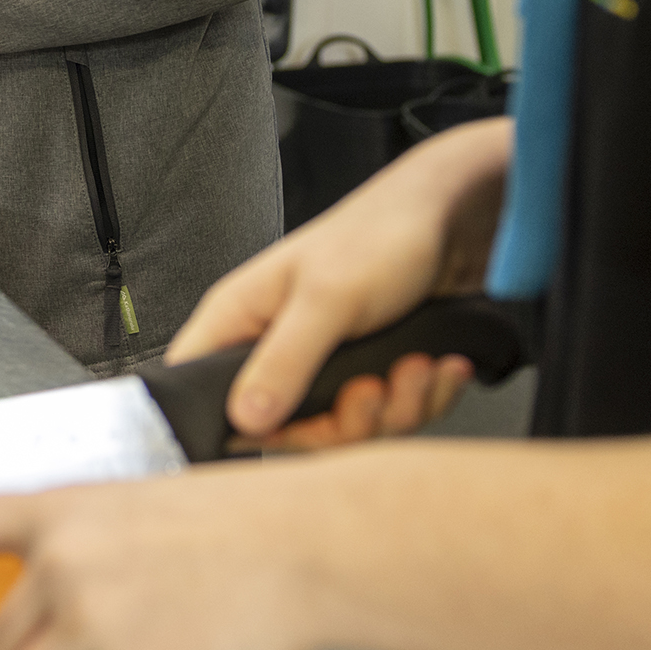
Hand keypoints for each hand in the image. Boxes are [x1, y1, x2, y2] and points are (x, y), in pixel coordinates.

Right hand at [170, 116, 512, 440]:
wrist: (455, 219)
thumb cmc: (379, 237)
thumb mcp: (327, 299)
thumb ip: (283, 361)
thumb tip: (242, 420)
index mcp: (241, 318)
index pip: (195, 384)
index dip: (223, 420)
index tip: (282, 428)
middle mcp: (277, 347)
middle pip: (287, 430)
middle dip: (346, 422)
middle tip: (374, 388)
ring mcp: (325, 364)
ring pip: (347, 428)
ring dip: (397, 408)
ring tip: (418, 366)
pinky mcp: (370, 372)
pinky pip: (390, 417)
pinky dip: (424, 398)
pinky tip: (442, 366)